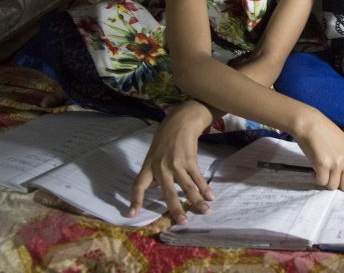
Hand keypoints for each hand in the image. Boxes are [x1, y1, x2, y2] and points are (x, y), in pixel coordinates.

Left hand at [129, 100, 214, 223]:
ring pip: (187, 187)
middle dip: (176, 209)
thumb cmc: (165, 138)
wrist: (180, 121)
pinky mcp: (189, 160)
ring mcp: (176, 164)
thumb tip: (158, 188)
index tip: (132, 214)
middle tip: (183, 222)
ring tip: (205, 211)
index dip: (135, 200)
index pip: (138, 185)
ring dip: (196, 201)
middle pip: (168, 192)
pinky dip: (205, 188)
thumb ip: (155, 171)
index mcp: (149, 166)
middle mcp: (161, 167)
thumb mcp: (154, 154)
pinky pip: (197, 177)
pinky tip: (210, 196)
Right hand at [293, 109, 343, 191]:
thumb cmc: (326, 131)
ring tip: (323, 169)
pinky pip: (322, 182)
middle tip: (333, 176)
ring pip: (333, 186)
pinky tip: (316, 170)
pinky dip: (317, 178)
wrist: (310, 124)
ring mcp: (336, 163)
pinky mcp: (322, 165)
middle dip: (339, 185)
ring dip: (327, 180)